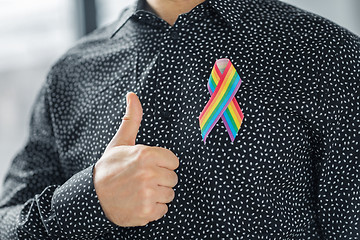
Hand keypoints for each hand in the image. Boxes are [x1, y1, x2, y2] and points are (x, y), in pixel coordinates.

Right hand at [93, 92, 178, 226]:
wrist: (92, 196)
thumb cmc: (109, 167)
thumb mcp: (120, 141)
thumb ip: (132, 118)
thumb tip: (132, 94)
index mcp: (146, 154)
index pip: (174, 161)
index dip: (162, 164)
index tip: (148, 166)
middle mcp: (149, 174)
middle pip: (173, 179)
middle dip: (160, 180)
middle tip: (141, 180)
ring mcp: (148, 194)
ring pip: (169, 195)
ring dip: (157, 195)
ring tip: (139, 191)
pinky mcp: (147, 212)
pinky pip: (163, 210)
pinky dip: (153, 209)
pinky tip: (139, 203)